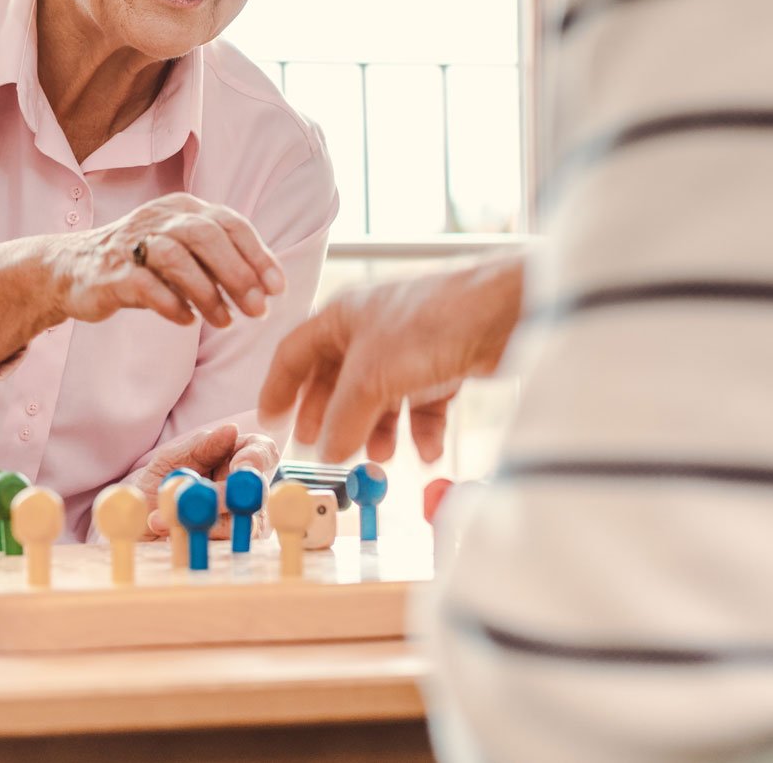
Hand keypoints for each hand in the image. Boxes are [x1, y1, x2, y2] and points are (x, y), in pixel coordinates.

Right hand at [51, 192, 285, 329]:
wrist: (71, 269)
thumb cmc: (139, 263)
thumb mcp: (181, 250)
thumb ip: (217, 261)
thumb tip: (265, 288)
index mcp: (181, 208)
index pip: (229, 223)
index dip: (258, 255)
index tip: (277, 288)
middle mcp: (158, 218)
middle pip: (205, 236)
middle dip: (237, 274)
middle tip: (257, 310)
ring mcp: (131, 242)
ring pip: (176, 258)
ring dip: (207, 293)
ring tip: (224, 321)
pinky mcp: (111, 272)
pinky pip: (145, 285)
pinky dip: (171, 304)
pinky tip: (186, 320)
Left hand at [127, 423, 280, 538]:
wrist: (132, 522)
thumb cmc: (157, 482)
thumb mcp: (171, 459)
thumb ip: (200, 445)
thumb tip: (231, 430)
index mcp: (235, 459)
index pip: (263, 452)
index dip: (258, 458)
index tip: (240, 466)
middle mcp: (244, 492)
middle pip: (258, 491)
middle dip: (232, 495)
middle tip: (204, 499)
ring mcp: (239, 524)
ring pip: (244, 524)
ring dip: (205, 520)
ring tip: (166, 518)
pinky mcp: (224, 550)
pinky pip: (222, 548)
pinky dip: (193, 539)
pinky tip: (168, 534)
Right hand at [258, 256, 523, 463]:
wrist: (502, 313)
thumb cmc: (428, 325)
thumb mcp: (371, 378)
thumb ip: (342, 419)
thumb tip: (325, 453)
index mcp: (341, 318)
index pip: (295, 353)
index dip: (279, 388)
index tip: (270, 420)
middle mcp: (371, 330)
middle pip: (337, 380)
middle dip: (330, 418)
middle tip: (321, 449)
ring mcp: (408, 348)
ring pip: (380, 397)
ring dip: (376, 430)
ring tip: (377, 458)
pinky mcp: (443, 364)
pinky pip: (420, 404)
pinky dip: (420, 430)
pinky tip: (425, 452)